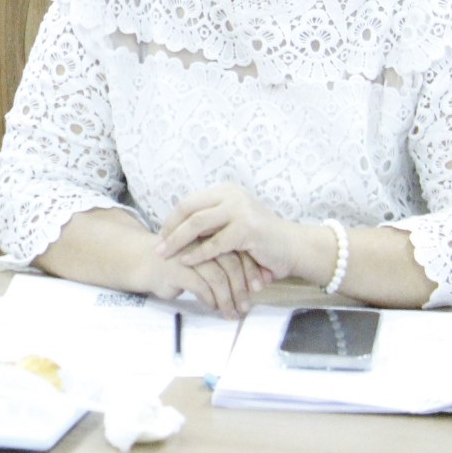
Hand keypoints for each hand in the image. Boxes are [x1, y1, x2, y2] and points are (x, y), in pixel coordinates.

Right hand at [141, 248, 269, 318]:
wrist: (144, 262)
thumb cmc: (179, 263)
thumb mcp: (205, 259)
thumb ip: (225, 264)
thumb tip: (255, 284)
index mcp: (211, 233)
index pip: (238, 250)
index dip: (250, 270)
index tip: (258, 288)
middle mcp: (201, 241)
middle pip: (230, 263)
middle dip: (241, 287)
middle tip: (246, 307)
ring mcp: (187, 253)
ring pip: (217, 277)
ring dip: (228, 298)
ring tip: (232, 313)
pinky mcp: (175, 268)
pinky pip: (200, 286)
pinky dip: (210, 299)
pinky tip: (213, 307)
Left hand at [155, 183, 306, 279]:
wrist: (293, 247)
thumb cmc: (260, 240)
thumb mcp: (232, 223)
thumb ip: (210, 222)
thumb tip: (174, 231)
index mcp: (226, 191)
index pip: (189, 201)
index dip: (172, 219)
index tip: (161, 236)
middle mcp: (231, 195)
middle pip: (189, 209)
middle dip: (170, 229)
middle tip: (158, 247)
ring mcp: (240, 210)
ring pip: (198, 224)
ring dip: (178, 241)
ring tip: (165, 254)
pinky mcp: (247, 230)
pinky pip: (215, 244)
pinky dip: (198, 254)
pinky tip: (186, 262)